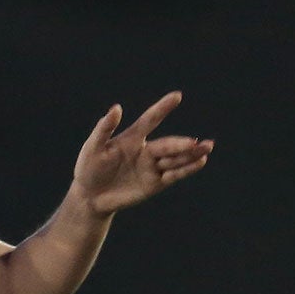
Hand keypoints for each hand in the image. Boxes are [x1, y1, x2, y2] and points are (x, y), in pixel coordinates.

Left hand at [70, 92, 212, 215]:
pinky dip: (186, 169)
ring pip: (174, 159)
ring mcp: (151, 167)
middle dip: (181, 144)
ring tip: (206, 149)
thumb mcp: (92, 147)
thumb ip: (104, 128)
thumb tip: (117, 108)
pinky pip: (173, 175)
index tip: (177, 96)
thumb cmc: (88, 168)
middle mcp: (145, 150)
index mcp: (131, 138)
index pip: (150, 120)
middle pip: (167, 145)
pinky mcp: (154, 184)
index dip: (162, 108)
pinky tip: (200, 162)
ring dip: (191, 155)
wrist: (89, 197)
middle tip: (195, 142)